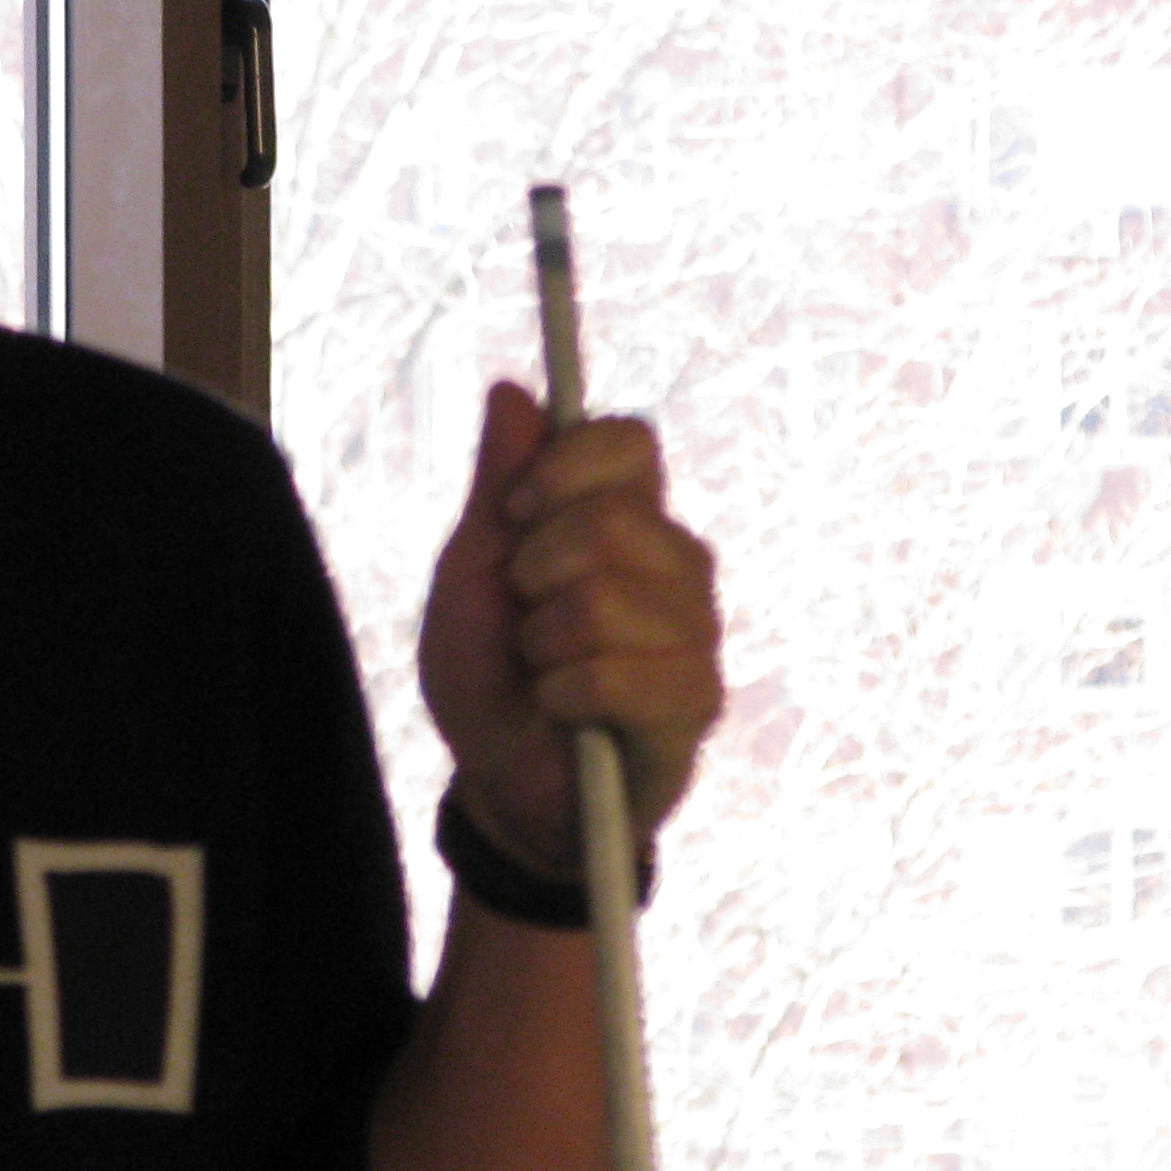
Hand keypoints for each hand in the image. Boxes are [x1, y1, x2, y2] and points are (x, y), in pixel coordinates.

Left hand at [417, 381, 722, 879]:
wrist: (500, 780)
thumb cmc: (490, 670)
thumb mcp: (472, 571)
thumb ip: (498, 485)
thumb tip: (513, 390)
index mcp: (627, 516)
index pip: (629, 442)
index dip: (564, 467)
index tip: (513, 514)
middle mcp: (677, 562)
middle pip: (612, 518)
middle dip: (534, 570)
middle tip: (525, 615)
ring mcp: (696, 632)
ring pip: (607, 599)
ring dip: (543, 643)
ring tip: (545, 669)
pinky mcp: (697, 703)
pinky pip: (619, 675)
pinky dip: (565, 694)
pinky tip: (566, 711)